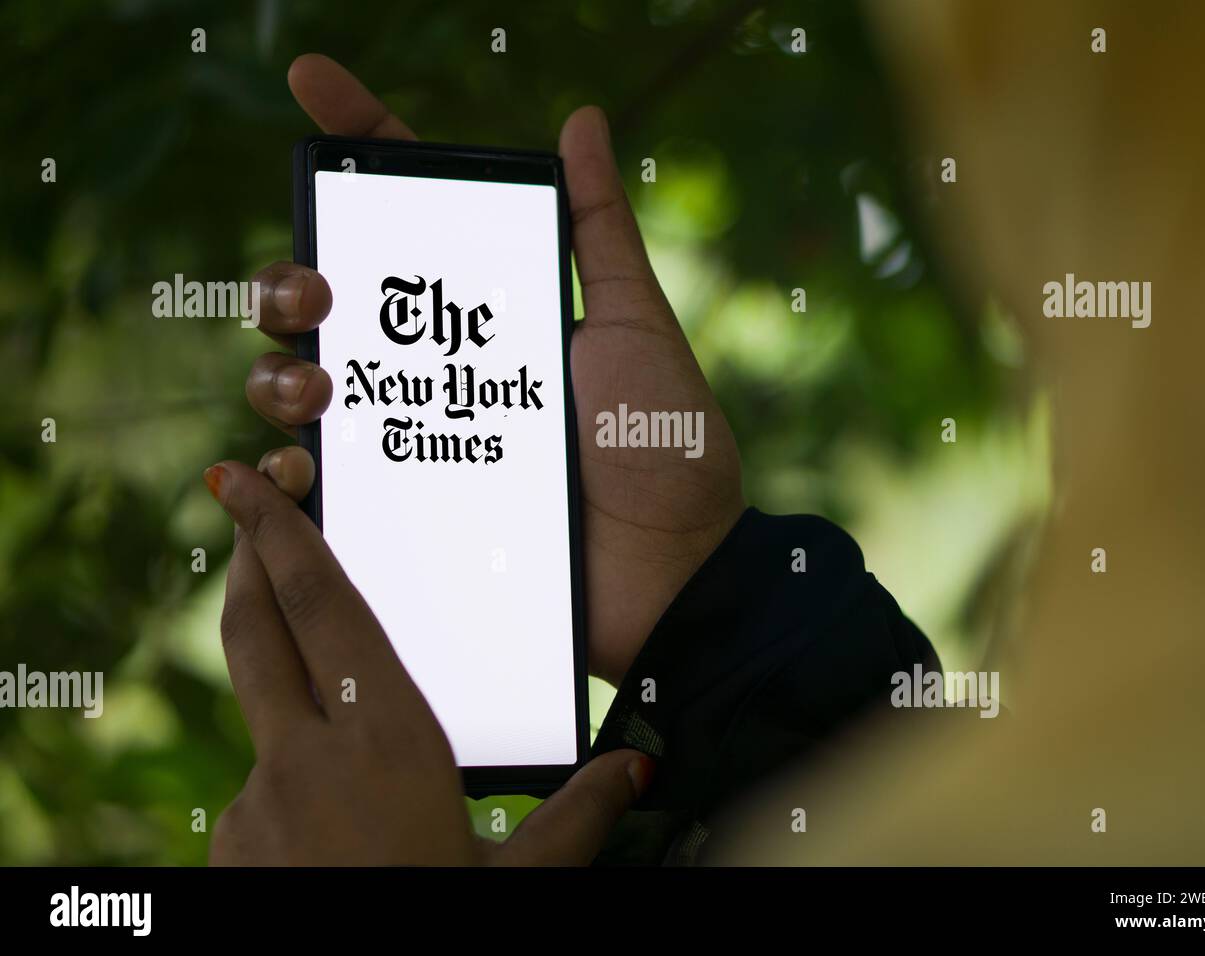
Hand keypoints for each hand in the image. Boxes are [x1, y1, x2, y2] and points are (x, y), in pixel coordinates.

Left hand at [206, 456, 652, 864]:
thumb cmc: (445, 926)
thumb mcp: (525, 879)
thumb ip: (580, 814)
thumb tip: (643, 767)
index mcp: (386, 740)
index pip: (322, 606)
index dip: (281, 532)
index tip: (245, 477)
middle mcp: (303, 758)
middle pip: (255, 628)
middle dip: (246, 558)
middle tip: (240, 504)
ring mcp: (250, 806)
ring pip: (264, 724)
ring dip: (292, 710)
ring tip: (358, 783)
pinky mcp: (225, 851)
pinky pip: (258, 794)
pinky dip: (290, 792)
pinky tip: (338, 839)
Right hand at [243, 54, 745, 684]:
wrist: (676, 573)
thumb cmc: (665, 447)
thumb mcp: (634, 325)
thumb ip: (599, 230)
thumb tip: (584, 119)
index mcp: (488, 318)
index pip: (409, 220)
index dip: (361, 143)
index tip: (313, 80)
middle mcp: (439, 376)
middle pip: (328, 309)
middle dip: (291, 284)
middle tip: (318, 295)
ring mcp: (416, 450)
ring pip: (301, 392)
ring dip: (278, 376)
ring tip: (315, 389)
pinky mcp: (403, 524)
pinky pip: (316, 494)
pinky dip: (281, 475)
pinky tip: (290, 466)